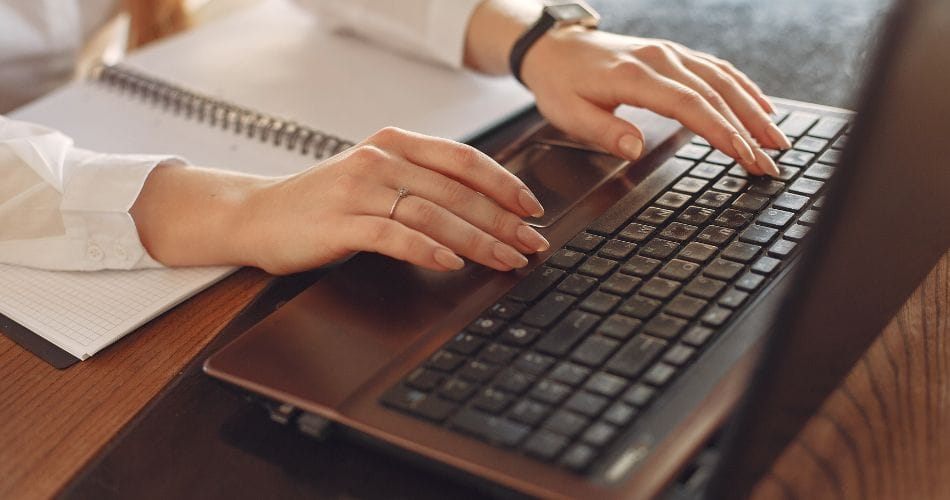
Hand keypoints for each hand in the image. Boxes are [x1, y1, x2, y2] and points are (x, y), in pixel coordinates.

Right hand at [133, 128, 549, 274]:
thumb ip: (420, 183)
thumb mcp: (375, 178)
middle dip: (503, 220)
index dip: (504, 183)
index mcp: (394, 144)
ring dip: (478, 239)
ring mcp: (360, 189)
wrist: (257, 215)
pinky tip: (451, 263)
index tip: (533, 208)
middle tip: (532, 244)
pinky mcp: (341, 222)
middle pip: (457, 190)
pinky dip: (428, 249)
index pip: (463, 159)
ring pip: (434, 213)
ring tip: (507, 259)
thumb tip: (483, 208)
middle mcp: (380, 160)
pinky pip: (395, 236)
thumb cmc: (323, 202)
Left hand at [520, 28, 789, 175]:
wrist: (555, 47)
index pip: (690, 105)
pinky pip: (717, 69)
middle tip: (771, 162)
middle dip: (748, 130)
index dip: (720, 131)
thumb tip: (634, 148)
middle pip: (715, 94)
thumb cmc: (560, 82)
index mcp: (636, 76)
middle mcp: (661, 59)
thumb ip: (603, 131)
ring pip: (723, 80)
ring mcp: (671, 54)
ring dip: (754, 110)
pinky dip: (744, 88)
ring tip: (777, 140)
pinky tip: (762, 107)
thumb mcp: (568, 113)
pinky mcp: (674, 54)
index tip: (744, 155)